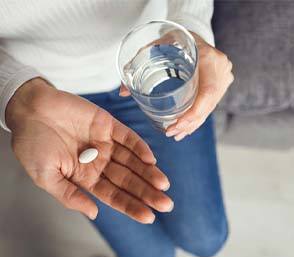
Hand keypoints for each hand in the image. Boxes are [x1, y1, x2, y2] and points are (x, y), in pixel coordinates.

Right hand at [6, 78, 172, 223]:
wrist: (30, 110)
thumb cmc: (33, 144)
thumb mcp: (46, 177)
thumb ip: (69, 195)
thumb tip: (93, 213)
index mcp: (85, 176)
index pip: (113, 195)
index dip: (130, 205)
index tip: (149, 216)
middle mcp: (99, 161)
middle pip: (127, 179)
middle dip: (146, 192)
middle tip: (166, 204)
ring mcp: (105, 143)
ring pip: (132, 160)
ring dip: (148, 172)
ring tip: (163, 184)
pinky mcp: (108, 124)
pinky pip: (128, 137)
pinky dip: (139, 147)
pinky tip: (150, 159)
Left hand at [119, 33, 233, 140]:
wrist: (192, 32)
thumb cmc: (172, 39)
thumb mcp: (155, 46)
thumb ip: (137, 64)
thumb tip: (123, 92)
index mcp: (207, 57)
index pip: (207, 91)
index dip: (194, 113)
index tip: (176, 125)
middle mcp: (220, 68)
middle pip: (208, 104)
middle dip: (190, 122)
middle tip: (172, 133)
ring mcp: (223, 76)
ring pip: (210, 107)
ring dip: (193, 123)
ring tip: (177, 135)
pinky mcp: (222, 82)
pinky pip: (212, 104)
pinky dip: (198, 117)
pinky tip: (187, 128)